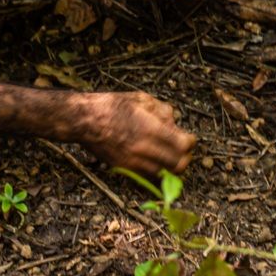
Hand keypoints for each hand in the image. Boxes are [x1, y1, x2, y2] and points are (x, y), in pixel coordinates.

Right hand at [76, 91, 196, 175]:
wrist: (85, 121)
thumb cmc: (112, 105)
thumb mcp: (141, 99)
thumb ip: (163, 111)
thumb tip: (175, 124)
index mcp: (151, 128)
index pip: (184, 145)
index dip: (190, 142)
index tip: (189, 139)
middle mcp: (144, 148)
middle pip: (179, 165)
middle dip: (185, 158)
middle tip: (182, 151)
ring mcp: (134, 162)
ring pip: (165, 175)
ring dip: (171, 167)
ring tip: (168, 155)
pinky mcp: (124, 169)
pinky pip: (148, 176)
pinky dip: (156, 171)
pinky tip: (153, 160)